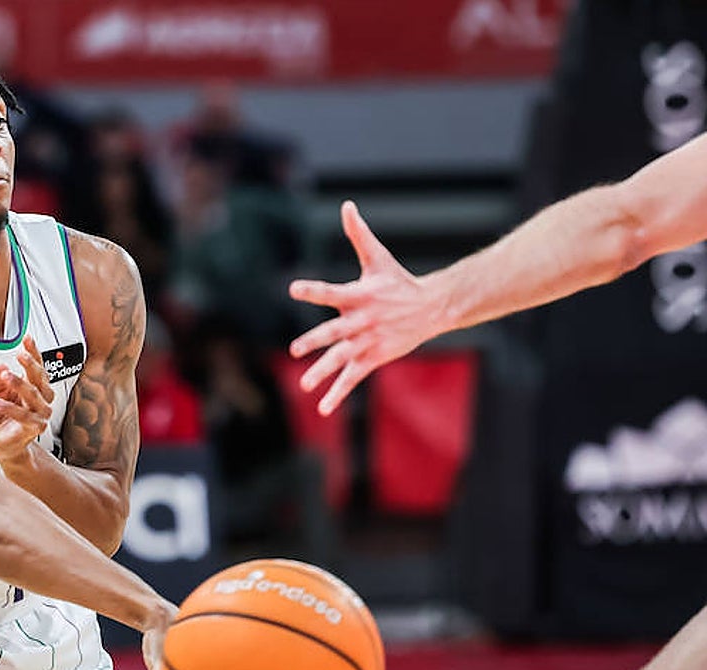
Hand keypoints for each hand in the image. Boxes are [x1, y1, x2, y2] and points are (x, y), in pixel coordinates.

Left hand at [0, 335, 54, 466]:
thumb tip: (1, 365)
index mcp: (31, 384)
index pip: (37, 365)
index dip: (34, 352)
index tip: (27, 339)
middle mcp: (39, 397)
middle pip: (40, 378)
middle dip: (31, 365)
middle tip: (20, 356)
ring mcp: (40, 412)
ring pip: (35, 396)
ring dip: (20, 384)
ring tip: (6, 377)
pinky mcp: (35, 426)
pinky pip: (25, 416)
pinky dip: (11, 409)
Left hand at [288, 200, 441, 415]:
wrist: (432, 308)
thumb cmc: (398, 281)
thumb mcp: (378, 258)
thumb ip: (358, 234)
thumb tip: (347, 205)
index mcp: (359, 295)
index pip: (331, 291)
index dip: (312, 290)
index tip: (293, 289)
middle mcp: (362, 320)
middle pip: (334, 332)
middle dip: (315, 340)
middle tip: (295, 349)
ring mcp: (368, 342)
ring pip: (342, 359)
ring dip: (323, 372)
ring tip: (304, 386)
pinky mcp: (374, 358)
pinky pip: (353, 378)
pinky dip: (338, 394)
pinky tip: (322, 408)